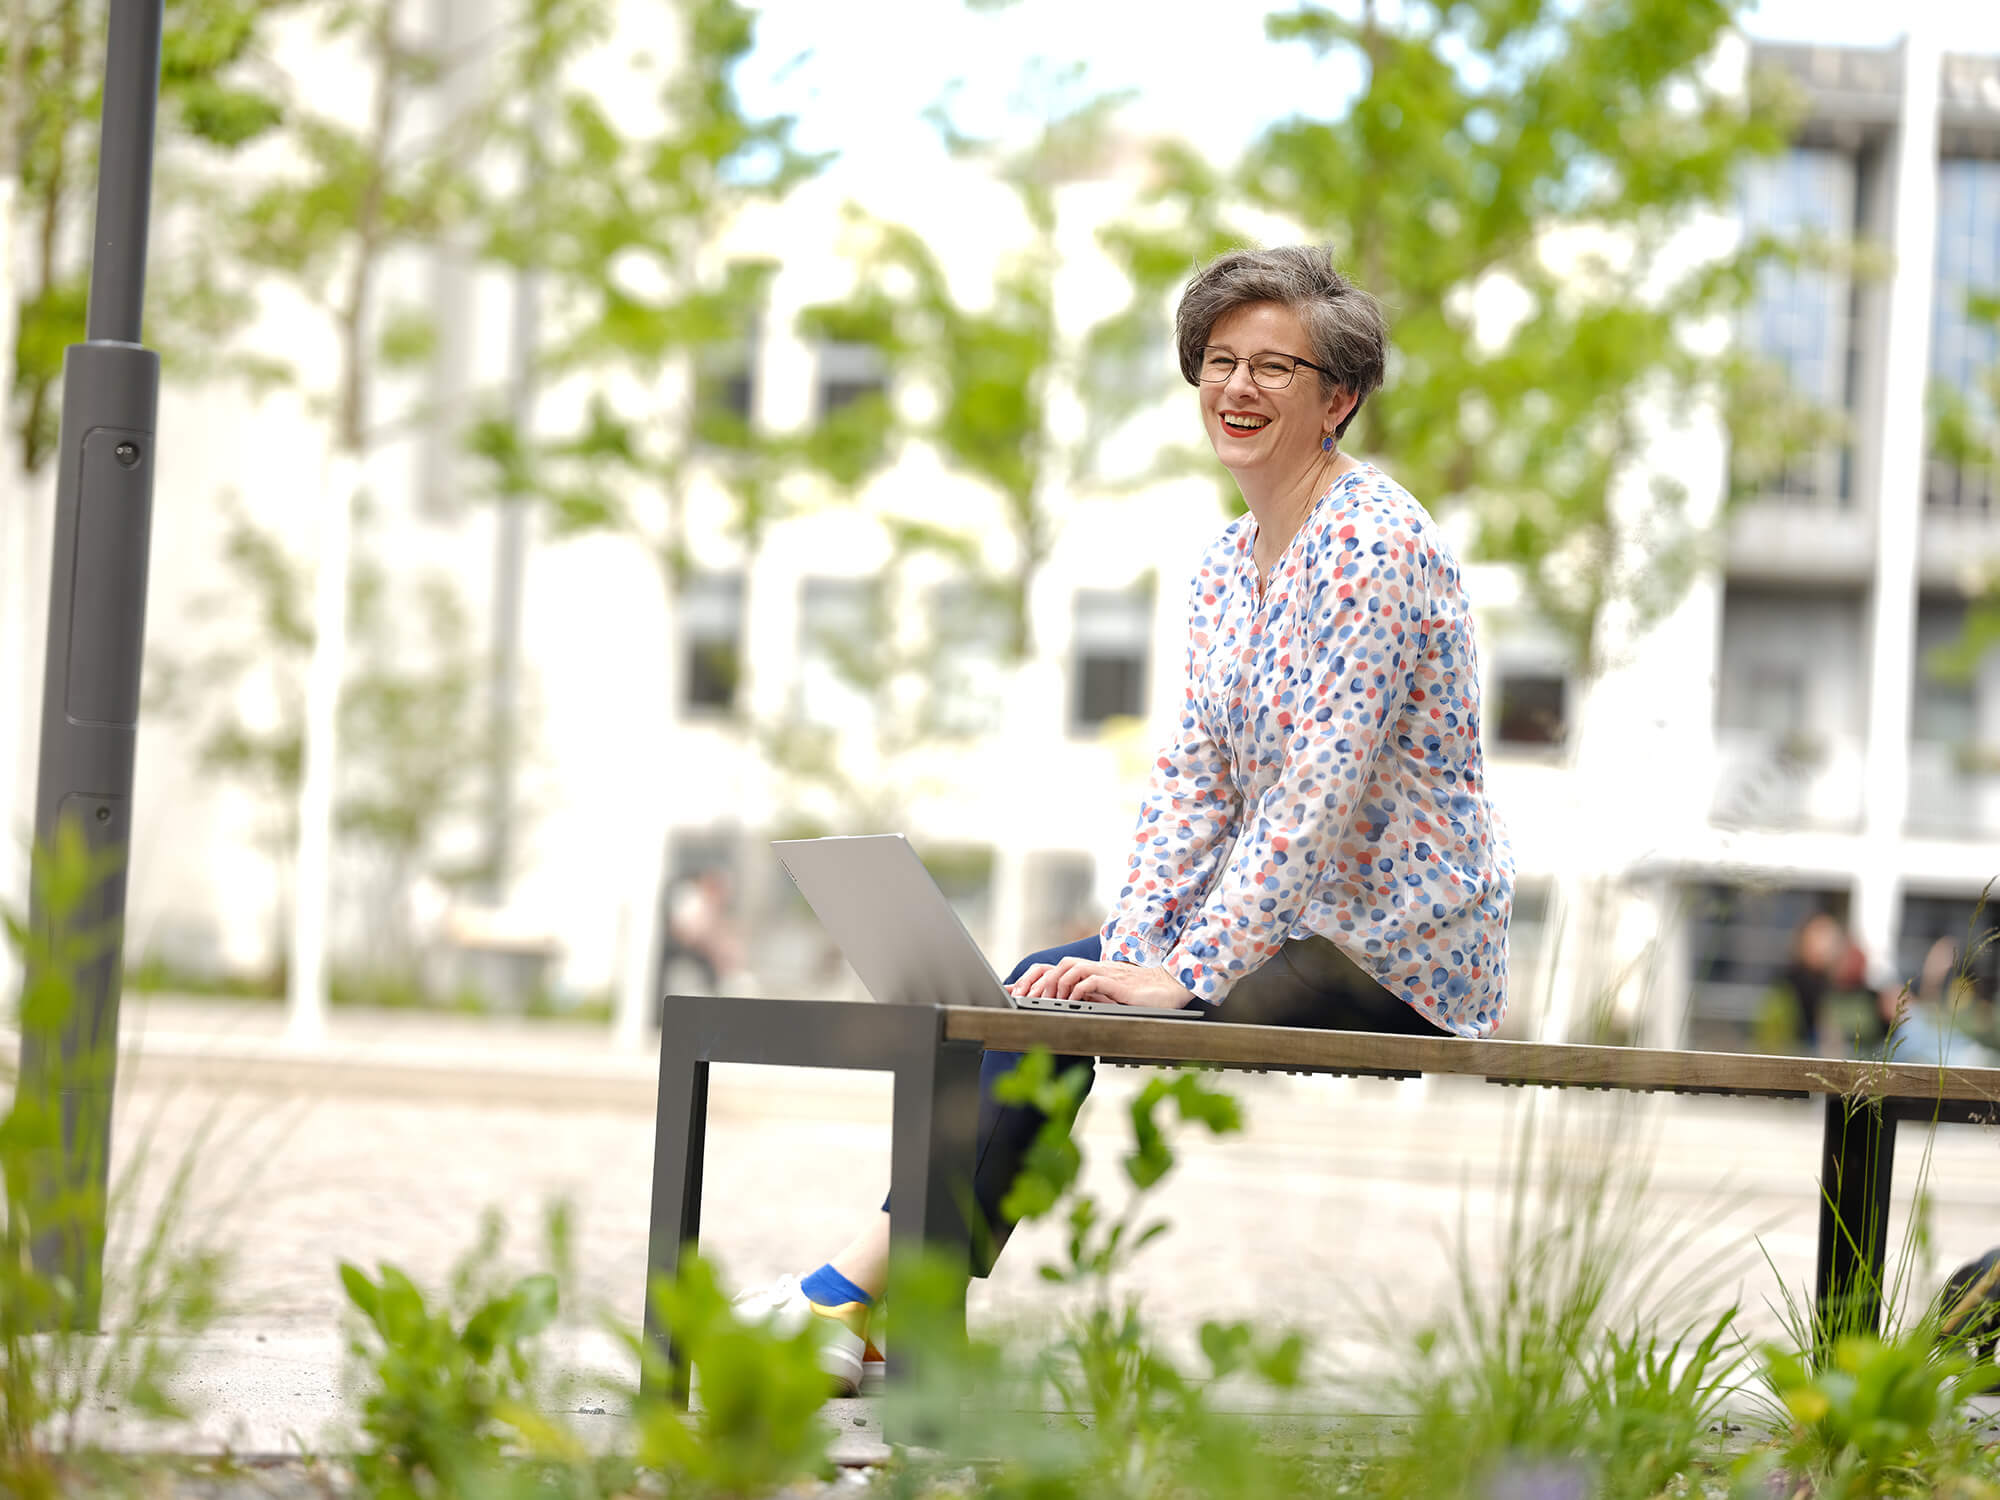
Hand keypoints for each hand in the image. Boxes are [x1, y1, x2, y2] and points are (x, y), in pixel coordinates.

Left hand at [1008, 957, 1198, 1009]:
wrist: (1172, 987)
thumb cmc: (1145, 995)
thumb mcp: (1113, 997)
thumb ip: (1093, 997)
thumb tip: (1069, 1008)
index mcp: (1095, 972)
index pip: (1060, 969)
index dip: (1039, 980)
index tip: (1020, 994)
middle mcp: (1098, 969)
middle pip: (1060, 965)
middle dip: (1041, 982)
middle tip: (1030, 1000)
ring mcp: (1107, 973)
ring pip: (1071, 968)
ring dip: (1056, 984)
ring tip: (1048, 1001)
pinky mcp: (1117, 982)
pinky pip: (1090, 979)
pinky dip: (1077, 989)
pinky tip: (1072, 1001)